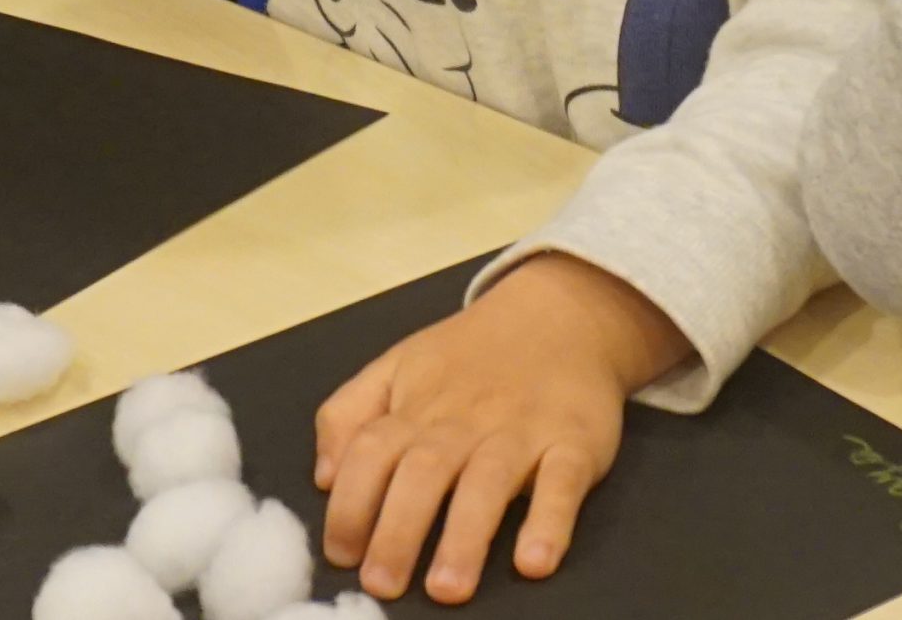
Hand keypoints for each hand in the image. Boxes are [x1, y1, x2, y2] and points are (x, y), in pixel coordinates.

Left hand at [313, 254, 690, 603]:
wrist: (562, 311)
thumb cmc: (472, 354)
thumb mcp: (399, 365)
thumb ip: (350, 413)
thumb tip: (325, 478)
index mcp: (417, 407)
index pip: (372, 453)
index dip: (351, 505)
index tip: (343, 554)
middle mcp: (465, 420)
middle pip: (425, 474)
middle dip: (399, 531)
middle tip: (383, 584)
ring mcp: (523, 430)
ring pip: (489, 482)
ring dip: (466, 536)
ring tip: (448, 588)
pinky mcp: (576, 442)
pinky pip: (563, 482)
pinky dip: (550, 522)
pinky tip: (534, 562)